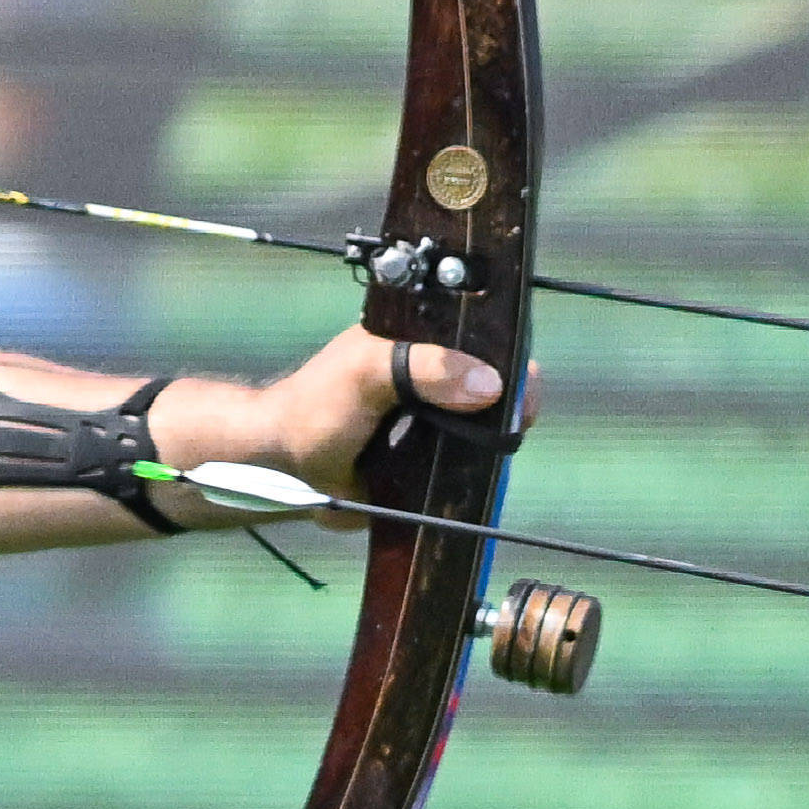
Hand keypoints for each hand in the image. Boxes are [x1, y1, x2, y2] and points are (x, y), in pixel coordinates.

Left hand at [191, 324, 535, 497]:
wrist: (284, 471)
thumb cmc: (315, 409)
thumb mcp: (368, 373)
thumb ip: (424, 370)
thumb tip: (489, 385)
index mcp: (422, 341)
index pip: (482, 337)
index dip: (509, 353)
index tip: (524, 376)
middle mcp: (434, 379)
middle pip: (495, 384)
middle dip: (515, 396)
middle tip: (522, 413)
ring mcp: (436, 424)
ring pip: (487, 427)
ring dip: (502, 436)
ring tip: (510, 439)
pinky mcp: (432, 466)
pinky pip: (469, 467)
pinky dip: (483, 470)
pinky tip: (492, 470)